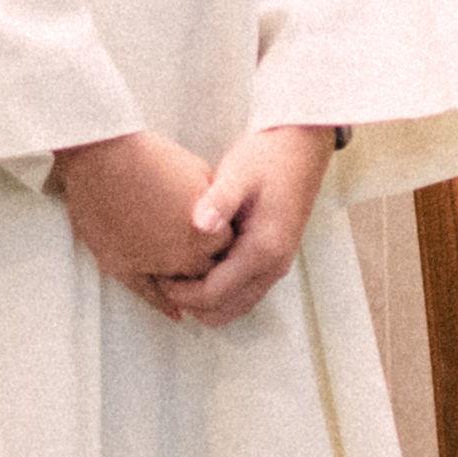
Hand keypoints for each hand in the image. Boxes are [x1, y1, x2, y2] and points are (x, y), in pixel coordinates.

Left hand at [165, 123, 335, 329]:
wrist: (301, 145)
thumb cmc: (268, 156)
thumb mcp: (239, 173)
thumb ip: (218, 201)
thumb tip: (199, 226)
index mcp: (264, 250)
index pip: (213, 295)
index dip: (180, 293)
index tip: (156, 274)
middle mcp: (274, 266)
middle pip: (224, 311)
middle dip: (190, 302)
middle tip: (164, 275)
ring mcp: (277, 265)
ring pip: (234, 306)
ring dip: (205, 298)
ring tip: (179, 270)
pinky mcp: (274, 259)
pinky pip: (242, 292)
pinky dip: (218, 290)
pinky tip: (199, 262)